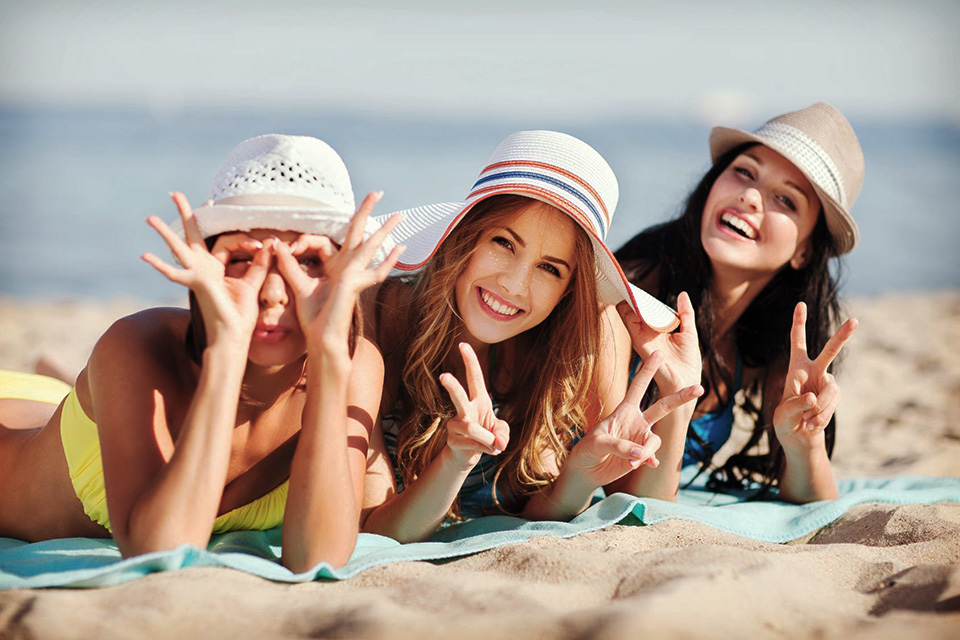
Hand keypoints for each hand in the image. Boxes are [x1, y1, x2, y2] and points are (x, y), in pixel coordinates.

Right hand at [142, 192, 269, 346]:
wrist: (232, 337)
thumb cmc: (240, 315)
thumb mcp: (253, 284)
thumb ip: (260, 264)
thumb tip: (271, 243)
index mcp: (216, 267)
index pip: (224, 241)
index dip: (244, 241)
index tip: (261, 245)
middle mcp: (202, 268)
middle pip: (192, 235)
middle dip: (186, 214)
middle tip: (175, 193)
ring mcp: (196, 275)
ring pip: (178, 248)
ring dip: (164, 233)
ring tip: (150, 218)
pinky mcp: (196, 283)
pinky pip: (176, 274)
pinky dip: (161, 266)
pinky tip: (145, 256)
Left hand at [275, 192, 404, 347]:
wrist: (321, 339)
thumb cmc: (313, 318)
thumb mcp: (298, 286)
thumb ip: (289, 265)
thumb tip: (277, 244)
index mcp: (334, 266)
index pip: (325, 241)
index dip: (304, 240)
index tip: (286, 246)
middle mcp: (347, 267)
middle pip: (358, 233)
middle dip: (367, 211)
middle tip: (378, 192)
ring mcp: (355, 275)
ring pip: (371, 246)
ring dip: (385, 230)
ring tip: (400, 215)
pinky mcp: (355, 284)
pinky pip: (374, 270)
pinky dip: (389, 261)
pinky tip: (401, 248)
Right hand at [438, 343, 509, 469]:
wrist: (468, 456)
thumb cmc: (487, 437)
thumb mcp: (502, 433)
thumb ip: (504, 434)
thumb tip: (498, 443)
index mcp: (479, 400)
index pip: (474, 377)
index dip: (470, 361)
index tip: (462, 344)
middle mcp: (465, 409)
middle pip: (458, 396)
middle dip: (451, 386)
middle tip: (443, 376)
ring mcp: (455, 424)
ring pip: (470, 428)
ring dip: (486, 438)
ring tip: (496, 446)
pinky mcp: (452, 440)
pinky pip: (472, 444)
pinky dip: (486, 449)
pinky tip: (489, 451)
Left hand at [566, 351, 702, 487]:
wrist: (587, 469)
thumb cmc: (588, 449)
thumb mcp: (599, 442)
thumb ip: (620, 445)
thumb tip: (641, 454)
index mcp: (624, 410)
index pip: (638, 386)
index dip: (648, 370)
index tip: (659, 353)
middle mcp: (636, 421)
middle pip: (663, 406)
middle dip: (680, 397)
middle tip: (699, 388)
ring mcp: (640, 438)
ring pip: (655, 440)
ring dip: (646, 450)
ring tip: (631, 462)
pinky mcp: (641, 456)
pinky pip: (652, 456)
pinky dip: (648, 461)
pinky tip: (647, 465)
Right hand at [617, 291, 701, 392]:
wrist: (686, 383)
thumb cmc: (688, 363)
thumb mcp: (689, 332)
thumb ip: (685, 313)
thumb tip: (682, 294)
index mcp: (656, 330)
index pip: (644, 309)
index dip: (641, 298)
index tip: (637, 286)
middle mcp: (646, 333)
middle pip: (633, 309)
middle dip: (632, 296)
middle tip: (629, 283)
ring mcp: (641, 337)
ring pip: (627, 313)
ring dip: (630, 300)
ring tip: (631, 289)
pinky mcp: (640, 343)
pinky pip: (629, 322)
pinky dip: (630, 310)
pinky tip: (635, 302)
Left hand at [773, 302, 857, 449]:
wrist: (800, 438)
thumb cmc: (786, 421)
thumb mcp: (784, 413)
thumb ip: (796, 403)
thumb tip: (814, 397)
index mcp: (796, 368)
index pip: (797, 342)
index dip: (798, 323)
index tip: (800, 304)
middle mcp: (815, 371)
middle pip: (830, 351)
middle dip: (842, 336)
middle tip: (855, 321)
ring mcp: (828, 384)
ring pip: (831, 390)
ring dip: (818, 408)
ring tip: (806, 421)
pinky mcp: (836, 397)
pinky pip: (832, 405)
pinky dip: (821, 417)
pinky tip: (812, 424)